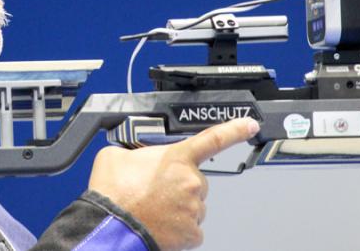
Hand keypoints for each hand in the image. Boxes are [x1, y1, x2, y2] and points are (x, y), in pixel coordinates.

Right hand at [88, 118, 259, 250]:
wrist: (110, 225)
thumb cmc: (113, 193)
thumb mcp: (115, 156)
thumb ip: (134, 152)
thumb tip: (132, 157)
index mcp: (176, 157)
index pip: (214, 138)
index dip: (235, 130)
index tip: (249, 125)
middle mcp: (191, 181)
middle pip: (195, 180)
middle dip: (179, 184)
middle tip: (155, 190)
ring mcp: (194, 208)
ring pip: (193, 205)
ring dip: (177, 206)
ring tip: (153, 208)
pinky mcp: (192, 232)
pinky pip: (191, 228)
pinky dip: (178, 228)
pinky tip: (160, 224)